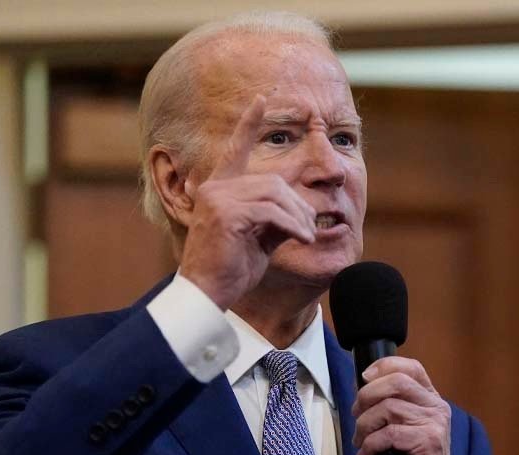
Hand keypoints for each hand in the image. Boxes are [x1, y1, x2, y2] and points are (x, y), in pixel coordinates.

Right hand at [177, 94, 317, 309]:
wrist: (208, 293)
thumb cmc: (231, 269)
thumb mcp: (259, 237)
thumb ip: (275, 217)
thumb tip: (304, 211)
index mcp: (220, 189)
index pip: (236, 149)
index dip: (249, 124)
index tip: (262, 98)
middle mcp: (216, 188)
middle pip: (273, 181)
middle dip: (298, 204)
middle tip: (310, 229)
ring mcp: (218, 199)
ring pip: (275, 194)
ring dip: (298, 216)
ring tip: (307, 236)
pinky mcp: (226, 215)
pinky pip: (271, 212)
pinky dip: (292, 225)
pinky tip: (302, 238)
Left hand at [351, 356, 455, 454]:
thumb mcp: (403, 426)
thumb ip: (391, 405)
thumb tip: (361, 386)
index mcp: (430, 398)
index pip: (411, 367)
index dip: (385, 366)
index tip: (363, 377)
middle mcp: (436, 406)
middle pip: (396, 383)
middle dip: (367, 397)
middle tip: (356, 416)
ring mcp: (435, 423)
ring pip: (388, 408)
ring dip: (364, 426)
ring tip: (360, 441)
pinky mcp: (429, 442)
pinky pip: (389, 434)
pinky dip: (370, 445)